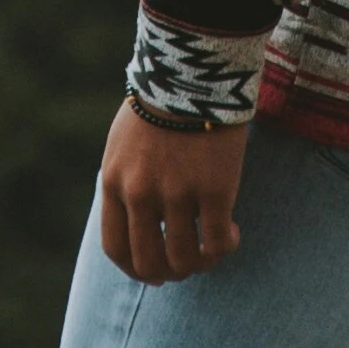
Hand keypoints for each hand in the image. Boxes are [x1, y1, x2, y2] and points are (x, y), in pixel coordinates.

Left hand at [96, 101, 252, 285]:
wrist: (191, 73)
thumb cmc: (161, 103)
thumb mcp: (124, 145)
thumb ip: (126, 182)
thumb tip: (138, 217)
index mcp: (114, 183)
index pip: (116, 248)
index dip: (136, 270)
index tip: (156, 274)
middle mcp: (140, 195)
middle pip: (149, 262)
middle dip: (170, 273)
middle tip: (189, 265)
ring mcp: (177, 195)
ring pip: (185, 259)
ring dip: (201, 263)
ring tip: (214, 247)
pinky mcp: (214, 190)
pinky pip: (218, 242)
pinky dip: (226, 247)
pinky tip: (234, 231)